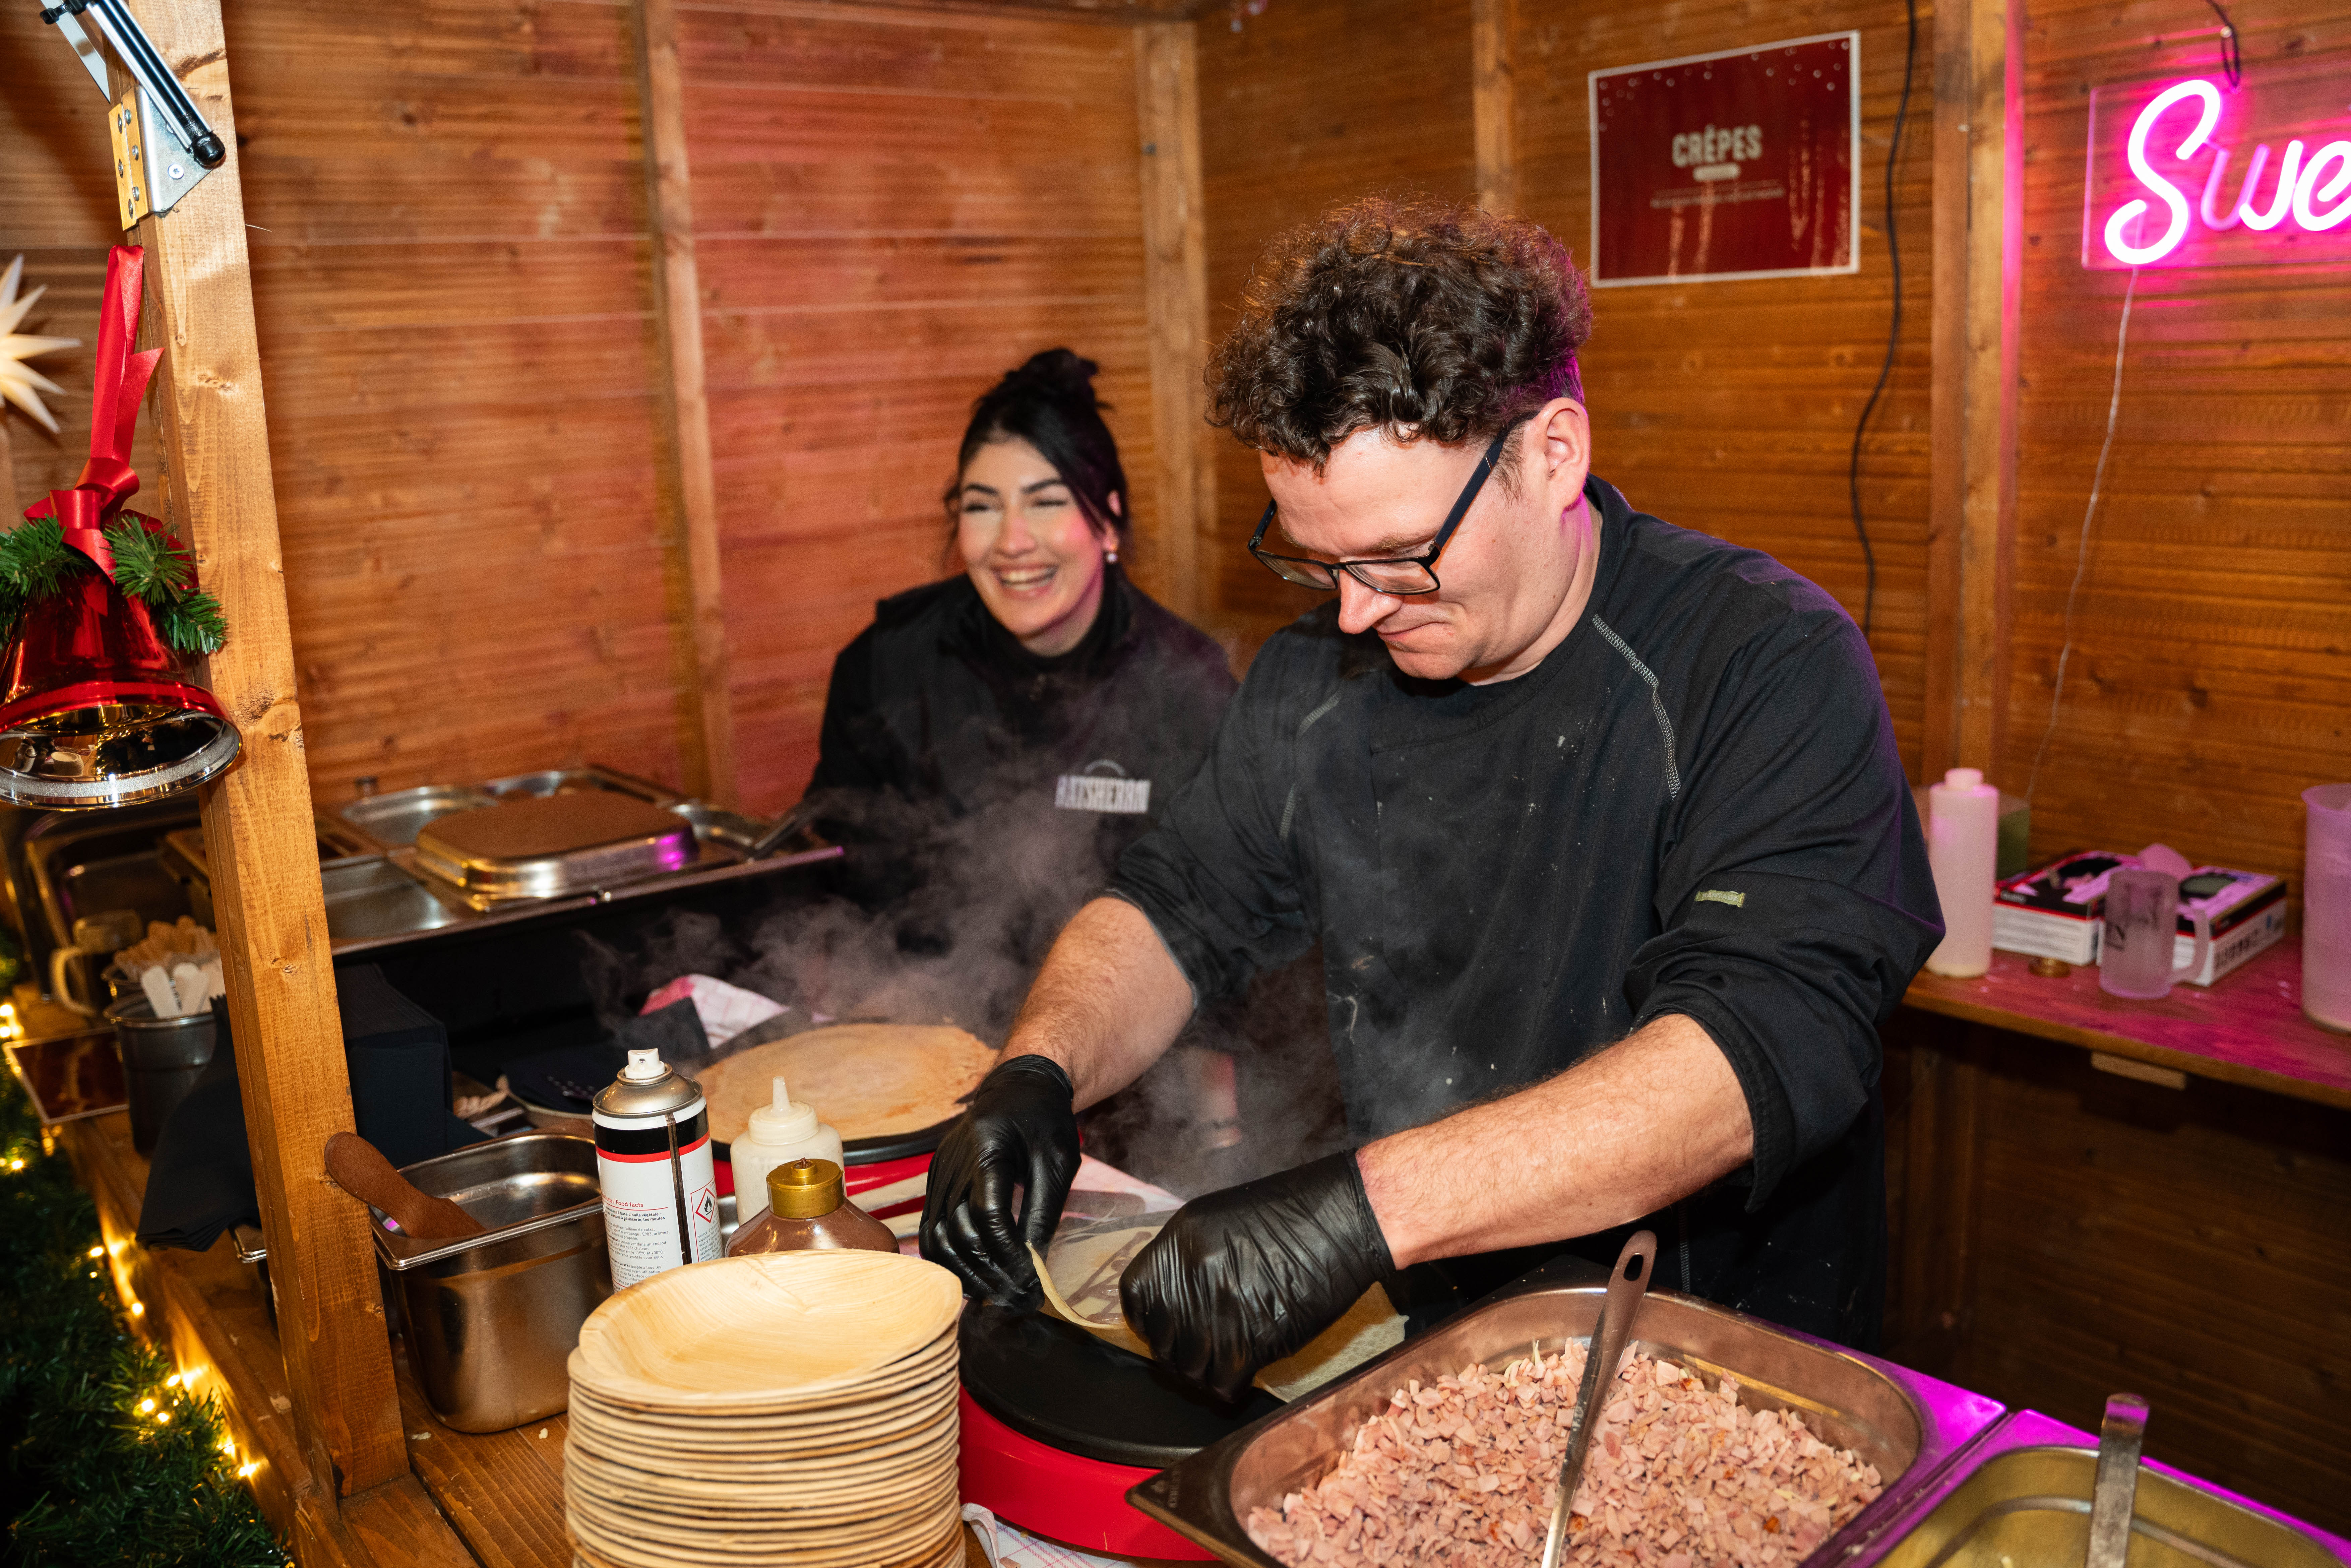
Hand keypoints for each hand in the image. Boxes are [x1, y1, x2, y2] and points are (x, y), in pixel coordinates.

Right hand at [919, 1054, 1079, 1306]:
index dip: (1009, 1255)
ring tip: (997, 1296)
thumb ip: (1043, 1211)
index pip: (988, 1213)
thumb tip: (1034, 1264)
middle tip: (1019, 1300)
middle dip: (990, 1273)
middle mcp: (953, 1162)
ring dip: (965, 1273)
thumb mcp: (1059, 1160)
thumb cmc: (1044, 1120)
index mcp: (986, 1147)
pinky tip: (974, 1277)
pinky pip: (932, 1229)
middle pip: (959, 1232)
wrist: (1018, 1087)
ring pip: (937, 1237)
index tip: (1032, 1282)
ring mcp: (939, 1172)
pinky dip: (949, 1259)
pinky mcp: (935, 1182)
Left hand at [1119, 1152, 1394, 1402]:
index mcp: (1181, 1240)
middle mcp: (1192, 1274)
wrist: (1346, 1217)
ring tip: (1226, 1362)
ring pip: (1191, 1367)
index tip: (1161, 1328)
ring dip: (1206, 1371)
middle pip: (1162, 1340)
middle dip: (1177, 1353)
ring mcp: (1221, 1307)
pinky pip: (1224, 1381)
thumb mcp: (1223, 1218)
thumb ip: (1191, 1256)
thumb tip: (1175, 1297)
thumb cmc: (1294, 1212)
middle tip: (1200, 1353)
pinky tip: (1244, 1373)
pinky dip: (1231, 1385)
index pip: (1136, 1296)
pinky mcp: (1253, 1337)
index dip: (1147, 1319)